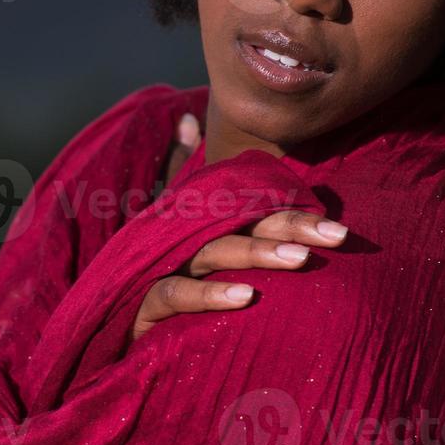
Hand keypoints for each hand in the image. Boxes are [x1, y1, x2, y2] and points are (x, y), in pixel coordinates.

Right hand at [131, 115, 348, 341]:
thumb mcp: (176, 233)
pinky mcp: (144, 303)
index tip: (340, 227)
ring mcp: (163, 268)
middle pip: (240, 224)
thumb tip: (188, 119)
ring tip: (299, 259)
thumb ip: (183, 173)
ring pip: (214, 253)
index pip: (251, 211)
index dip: (293, 214)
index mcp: (199, 224)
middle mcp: (184, 239)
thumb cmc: (153, 278)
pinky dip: (209, 294)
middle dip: (289, 228)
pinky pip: (176, 293)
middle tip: (337, 236)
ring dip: (256, 253)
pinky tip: (246, 298)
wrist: (105, 325)